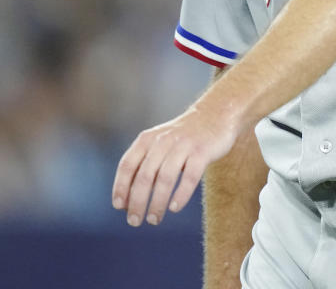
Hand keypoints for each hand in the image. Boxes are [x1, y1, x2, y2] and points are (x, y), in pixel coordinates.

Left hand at [112, 105, 239, 225]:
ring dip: (157, 202)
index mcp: (147, 139)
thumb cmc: (183, 137)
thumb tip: (127, 201)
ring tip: (154, 219)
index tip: (119, 207)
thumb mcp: (159, 144)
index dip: (121, 186)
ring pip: (165, 178)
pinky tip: (174, 208)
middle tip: (134, 222)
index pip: (127, 165)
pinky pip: (190, 177)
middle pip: (145, 176)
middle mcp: (163, 141)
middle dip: (137, 202)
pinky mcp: (202, 151)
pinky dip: (180, 194)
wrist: (216, 113)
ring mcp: (183, 145)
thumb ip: (144, 166)